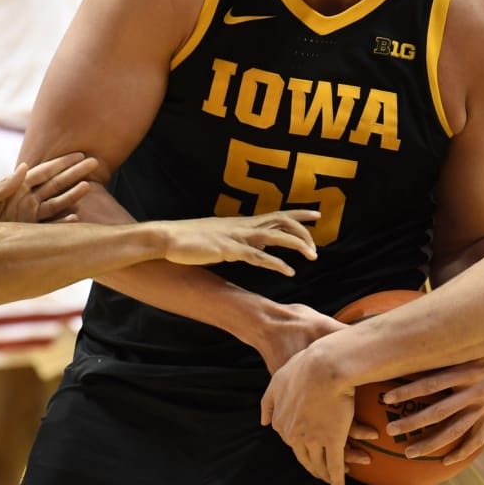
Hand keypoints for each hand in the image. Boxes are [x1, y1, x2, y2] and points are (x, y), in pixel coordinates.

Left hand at [0, 153, 97, 222]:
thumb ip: (3, 185)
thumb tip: (23, 167)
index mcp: (15, 187)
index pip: (42, 172)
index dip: (60, 163)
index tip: (78, 154)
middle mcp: (26, 200)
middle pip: (55, 184)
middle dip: (74, 173)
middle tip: (94, 162)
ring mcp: (29, 216)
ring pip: (56, 203)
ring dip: (72, 195)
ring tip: (89, 186)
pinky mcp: (30, 233)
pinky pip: (50, 226)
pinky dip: (63, 222)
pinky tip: (75, 217)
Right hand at [156, 209, 318, 267]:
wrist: (167, 238)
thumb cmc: (188, 241)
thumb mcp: (217, 239)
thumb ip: (237, 243)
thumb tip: (251, 249)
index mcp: (240, 223)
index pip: (275, 214)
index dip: (298, 213)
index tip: (316, 214)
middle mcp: (242, 226)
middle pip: (282, 221)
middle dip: (303, 231)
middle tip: (316, 247)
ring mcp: (236, 237)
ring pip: (276, 236)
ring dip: (297, 244)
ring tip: (313, 256)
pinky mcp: (228, 250)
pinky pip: (258, 257)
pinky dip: (276, 263)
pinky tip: (288, 271)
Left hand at [260, 338, 374, 484]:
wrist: (324, 366)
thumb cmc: (302, 368)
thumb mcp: (277, 382)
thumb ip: (269, 402)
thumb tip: (263, 421)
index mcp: (280, 422)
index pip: (289, 440)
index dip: (301, 445)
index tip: (308, 448)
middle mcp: (293, 435)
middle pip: (303, 456)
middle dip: (311, 466)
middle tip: (318, 473)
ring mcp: (313, 439)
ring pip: (318, 463)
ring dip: (323, 474)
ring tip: (329, 480)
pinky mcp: (333, 440)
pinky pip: (334, 465)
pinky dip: (336, 479)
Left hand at [378, 340, 483, 465]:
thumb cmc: (482, 343)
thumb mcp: (462, 344)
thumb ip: (438, 351)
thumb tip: (405, 349)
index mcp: (466, 370)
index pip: (431, 383)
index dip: (408, 391)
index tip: (387, 398)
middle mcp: (476, 390)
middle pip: (439, 412)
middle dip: (413, 423)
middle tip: (390, 430)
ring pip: (455, 430)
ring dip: (431, 443)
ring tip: (408, 452)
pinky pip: (477, 438)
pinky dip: (462, 452)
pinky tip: (444, 461)